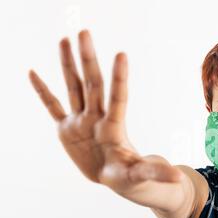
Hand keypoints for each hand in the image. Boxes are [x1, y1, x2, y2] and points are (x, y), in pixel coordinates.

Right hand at [29, 30, 181, 195]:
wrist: (115, 178)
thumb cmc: (130, 176)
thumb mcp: (141, 176)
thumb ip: (155, 172)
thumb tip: (178, 178)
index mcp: (114, 128)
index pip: (117, 98)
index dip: (119, 78)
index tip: (122, 54)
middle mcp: (97, 118)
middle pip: (92, 84)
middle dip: (88, 60)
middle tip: (84, 32)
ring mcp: (81, 122)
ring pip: (73, 88)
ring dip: (68, 65)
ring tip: (64, 39)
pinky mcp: (67, 130)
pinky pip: (53, 107)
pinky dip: (42, 91)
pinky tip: (33, 73)